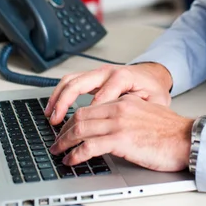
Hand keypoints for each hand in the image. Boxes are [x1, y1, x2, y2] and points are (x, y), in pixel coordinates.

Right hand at [44, 62, 172, 124]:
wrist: (153, 76)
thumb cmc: (154, 90)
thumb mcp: (155, 101)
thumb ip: (141, 110)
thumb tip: (126, 124)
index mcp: (123, 76)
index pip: (101, 96)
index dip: (90, 115)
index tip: (82, 133)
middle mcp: (107, 72)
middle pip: (79, 83)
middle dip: (64, 103)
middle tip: (56, 122)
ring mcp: (98, 73)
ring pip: (71, 80)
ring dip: (57, 97)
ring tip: (50, 115)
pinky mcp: (92, 77)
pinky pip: (71, 81)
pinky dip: (60, 93)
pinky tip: (54, 107)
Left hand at [49, 95, 192, 171]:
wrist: (186, 138)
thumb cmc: (169, 131)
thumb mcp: (144, 113)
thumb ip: (126, 114)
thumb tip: (108, 127)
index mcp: (123, 101)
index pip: (88, 107)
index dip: (71, 120)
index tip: (64, 130)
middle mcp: (118, 108)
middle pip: (80, 116)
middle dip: (63, 131)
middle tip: (56, 143)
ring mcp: (119, 123)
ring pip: (81, 129)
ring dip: (65, 143)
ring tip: (58, 153)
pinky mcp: (122, 140)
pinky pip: (90, 146)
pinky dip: (76, 154)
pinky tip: (72, 160)